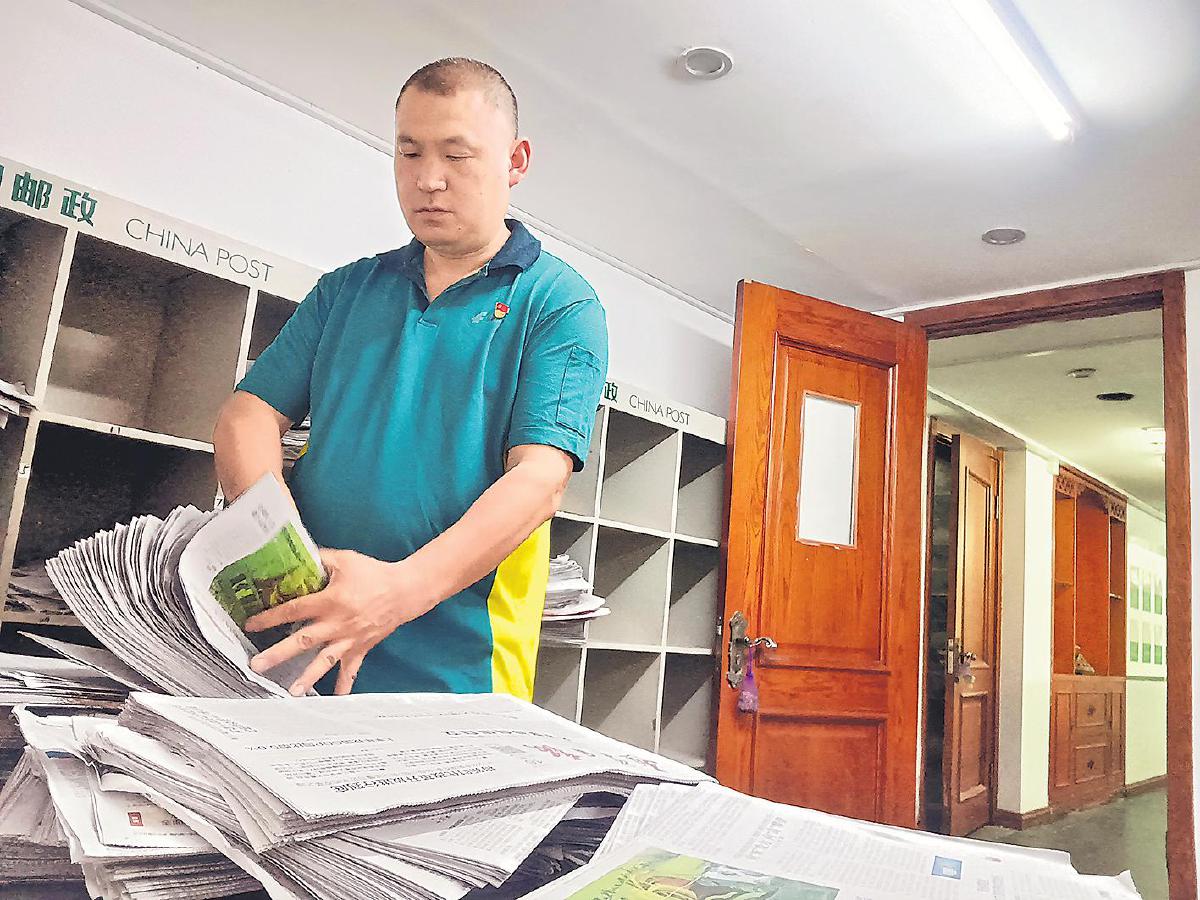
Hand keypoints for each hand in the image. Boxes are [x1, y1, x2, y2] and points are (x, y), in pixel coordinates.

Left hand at [245, 548, 432, 695]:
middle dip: (279, 654)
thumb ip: (319, 559)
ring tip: (292, 692)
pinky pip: (351, 669)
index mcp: (331, 600)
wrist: (405, 590)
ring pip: (325, 660)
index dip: (270, 617)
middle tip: (258, 665)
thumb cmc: (375, 574)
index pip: (294, 609)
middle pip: (304, 640)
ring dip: (308, 677)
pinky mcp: (361, 647)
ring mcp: (350, 638)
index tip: (251, 625)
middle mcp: (338, 623)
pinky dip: (344, 685)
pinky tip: (336, 698)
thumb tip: (295, 556)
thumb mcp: (345, 560)